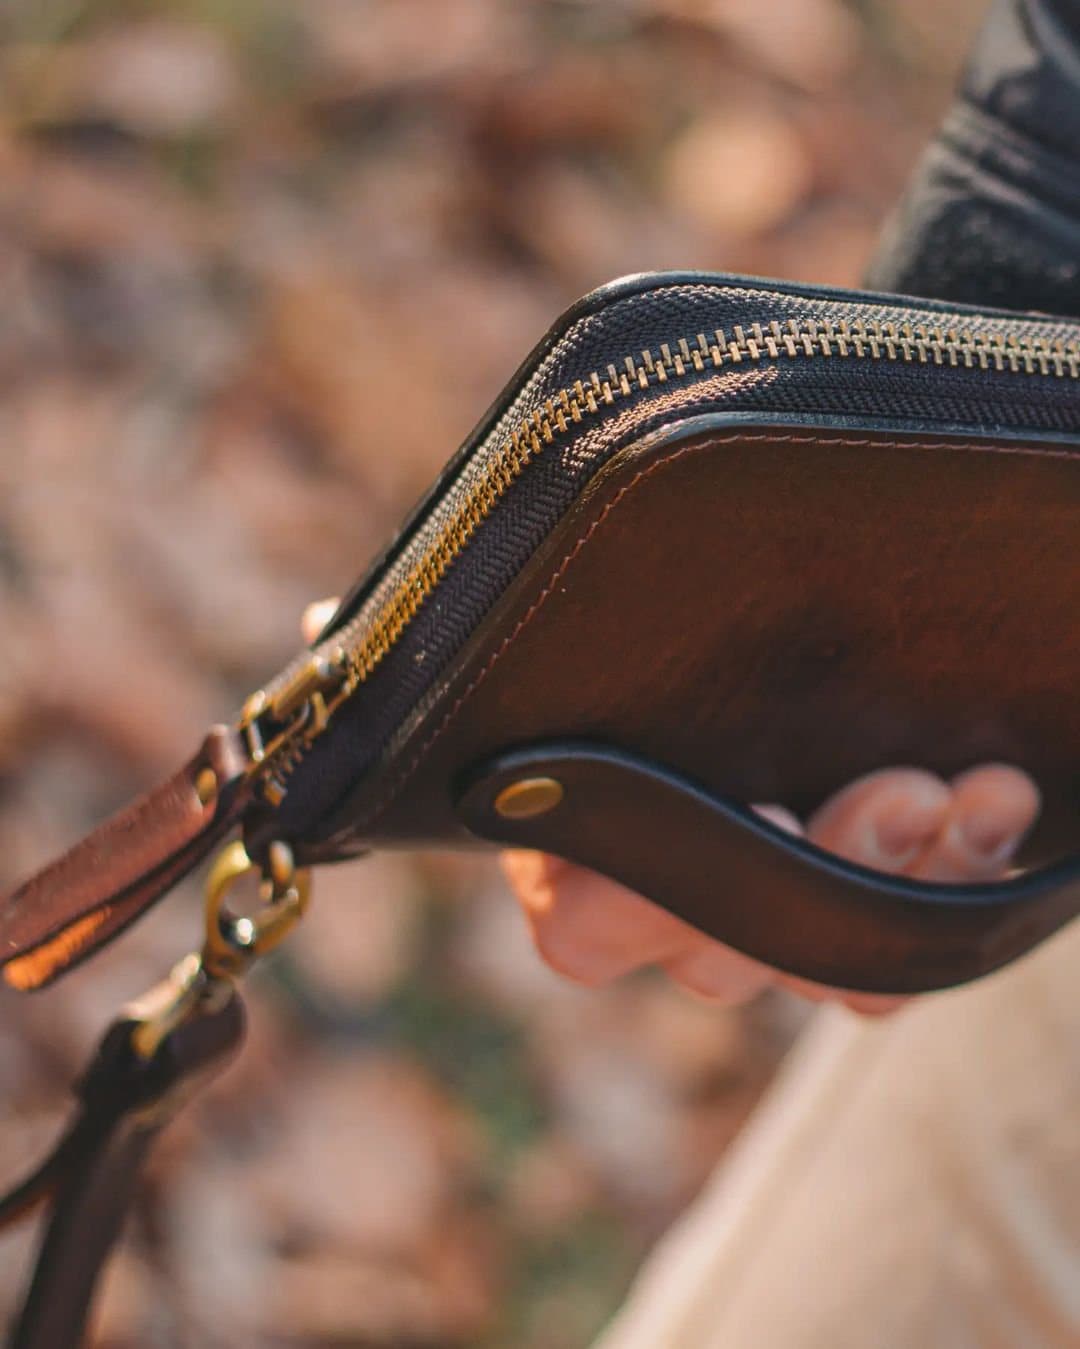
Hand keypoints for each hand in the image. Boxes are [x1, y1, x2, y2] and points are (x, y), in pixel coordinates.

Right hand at [301, 600, 1040, 1014]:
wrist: (815, 578)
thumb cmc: (656, 589)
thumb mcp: (569, 594)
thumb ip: (458, 628)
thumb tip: (314, 637)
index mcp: (581, 828)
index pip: (580, 926)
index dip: (638, 900)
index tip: (722, 814)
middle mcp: (673, 880)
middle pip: (713, 959)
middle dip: (800, 883)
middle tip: (889, 795)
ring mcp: (776, 891)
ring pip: (815, 958)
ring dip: (894, 880)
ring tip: (959, 791)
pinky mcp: (874, 888)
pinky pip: (903, 953)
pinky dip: (955, 889)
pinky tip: (994, 804)